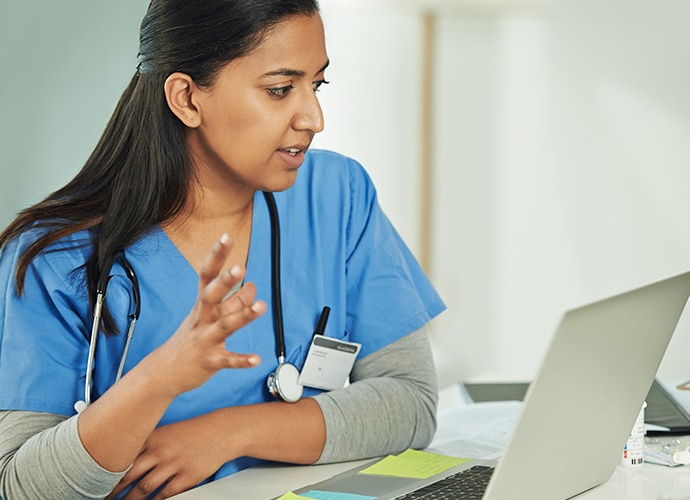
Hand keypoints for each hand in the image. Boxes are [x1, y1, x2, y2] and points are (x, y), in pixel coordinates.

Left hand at [107, 416, 227, 498]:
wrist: (223, 431)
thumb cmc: (193, 431)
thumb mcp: (167, 431)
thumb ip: (146, 443)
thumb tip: (126, 458)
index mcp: (153, 437)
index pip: (123, 458)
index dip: (107, 473)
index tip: (95, 483)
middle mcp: (160, 451)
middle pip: (128, 476)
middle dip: (113, 492)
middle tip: (103, 499)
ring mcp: (173, 465)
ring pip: (144, 489)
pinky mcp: (187, 477)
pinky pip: (165, 495)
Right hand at [144, 232, 265, 398]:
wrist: (163, 373)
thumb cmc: (189, 341)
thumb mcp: (209, 318)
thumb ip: (233, 302)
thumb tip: (253, 286)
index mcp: (202, 305)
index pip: (207, 275)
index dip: (217, 256)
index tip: (227, 236)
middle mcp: (202, 319)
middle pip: (211, 296)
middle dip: (224, 281)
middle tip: (240, 267)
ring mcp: (205, 340)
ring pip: (224, 325)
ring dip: (243, 316)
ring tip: (261, 307)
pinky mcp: (210, 361)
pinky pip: (227, 360)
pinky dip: (242, 360)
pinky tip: (257, 359)